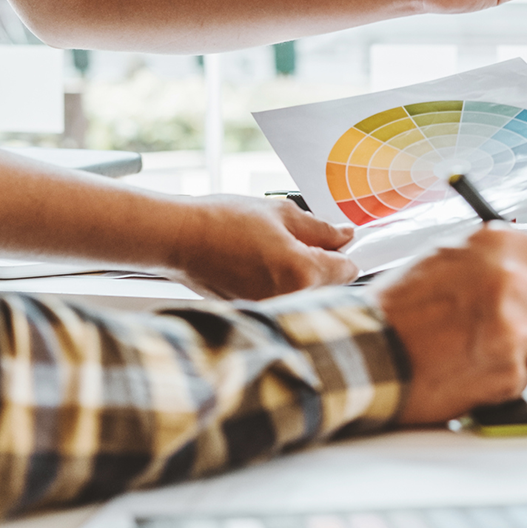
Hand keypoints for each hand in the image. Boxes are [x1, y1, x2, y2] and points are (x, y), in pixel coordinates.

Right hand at [170, 196, 357, 299]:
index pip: (348, 269)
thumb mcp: (281, 213)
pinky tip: (258, 267)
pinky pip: (282, 301)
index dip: (344, 252)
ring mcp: (271, 310)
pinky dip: (279, 287)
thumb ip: (321, 228)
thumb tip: (345, 235)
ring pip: (306, 295)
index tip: (338, 243)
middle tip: (299, 242)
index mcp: (302, 272)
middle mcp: (290, 299)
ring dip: (301, 277)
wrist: (178, 238)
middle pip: (330, 286)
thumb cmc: (222, 221)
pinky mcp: (254, 314)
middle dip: (323, 265)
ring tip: (272, 254)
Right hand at [371, 225, 526, 424]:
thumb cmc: (400, 308)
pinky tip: (473, 367)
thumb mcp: (450, 257)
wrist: (364, 349)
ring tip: (489, 349)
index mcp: (500, 244)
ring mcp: (512, 323)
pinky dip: (508, 378)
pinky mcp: (507, 365)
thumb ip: (504, 260)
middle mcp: (511, 277)